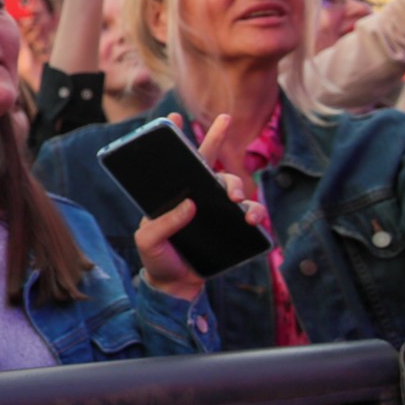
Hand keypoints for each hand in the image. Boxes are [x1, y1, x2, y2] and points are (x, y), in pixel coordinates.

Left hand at [136, 114, 266, 300]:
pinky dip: (255, 215)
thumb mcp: (149, 241)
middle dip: (217, 139)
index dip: (177, 138)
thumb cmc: (158, 258)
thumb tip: (188, 205)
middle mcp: (197, 197)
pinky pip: (251, 215)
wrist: (175, 287)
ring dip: (239, 187)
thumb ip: (163, 224)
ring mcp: (217, 211)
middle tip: (221, 127)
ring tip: (238, 200)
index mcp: (174, 194)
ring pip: (234, 188)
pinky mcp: (233, 229)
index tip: (175, 116)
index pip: (176, 162)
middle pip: (210, 163)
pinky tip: (253, 220)